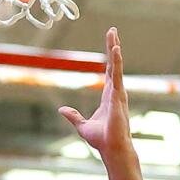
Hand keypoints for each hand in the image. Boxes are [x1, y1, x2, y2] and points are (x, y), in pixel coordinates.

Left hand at [58, 27, 130, 158]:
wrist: (112, 149)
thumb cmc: (102, 139)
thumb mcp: (82, 125)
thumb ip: (73, 116)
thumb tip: (61, 109)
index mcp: (109, 96)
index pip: (109, 72)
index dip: (110, 58)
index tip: (111, 44)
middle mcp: (115, 92)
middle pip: (114, 65)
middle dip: (113, 47)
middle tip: (112, 30)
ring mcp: (118, 93)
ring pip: (116, 67)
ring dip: (115, 50)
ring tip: (113, 35)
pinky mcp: (118, 97)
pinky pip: (117, 76)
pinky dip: (116, 62)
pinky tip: (116, 50)